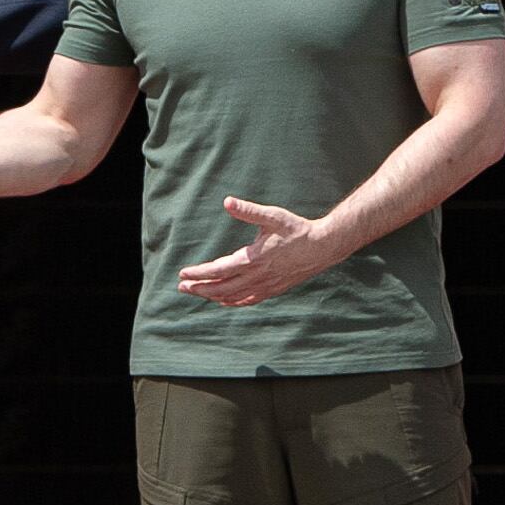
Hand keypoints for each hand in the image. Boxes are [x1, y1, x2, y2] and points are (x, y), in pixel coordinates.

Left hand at [175, 198, 330, 306]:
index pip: (219, 270)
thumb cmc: (296, 229)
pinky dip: (232, 302)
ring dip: (213, 296)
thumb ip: (248, 211)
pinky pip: (248, 300)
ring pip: (233, 297)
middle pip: (221, 288)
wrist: (322, 247)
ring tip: (198, 293)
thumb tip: (227, 202)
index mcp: (253, 259)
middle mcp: (257, 276)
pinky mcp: (273, 289)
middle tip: (182, 287)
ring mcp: (265, 286)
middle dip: (200, 288)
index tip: (183, 273)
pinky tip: (224, 301)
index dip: (199, 273)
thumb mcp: (272, 216)